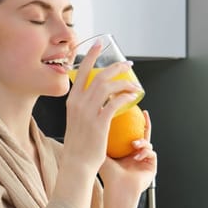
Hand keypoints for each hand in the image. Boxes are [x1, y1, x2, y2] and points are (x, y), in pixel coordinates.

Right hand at [62, 44, 143, 170]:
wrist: (76, 163)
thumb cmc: (78, 144)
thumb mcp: (75, 119)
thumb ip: (84, 107)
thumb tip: (98, 99)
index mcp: (71, 100)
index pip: (81, 72)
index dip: (91, 55)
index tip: (99, 44)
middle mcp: (78, 103)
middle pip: (98, 76)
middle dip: (115, 67)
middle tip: (128, 64)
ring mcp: (88, 112)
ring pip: (108, 86)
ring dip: (124, 82)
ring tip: (135, 85)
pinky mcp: (99, 123)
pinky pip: (115, 103)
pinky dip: (125, 96)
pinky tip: (132, 97)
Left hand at [99, 110, 157, 194]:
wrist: (118, 189)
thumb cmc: (108, 175)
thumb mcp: (104, 153)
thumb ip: (101, 139)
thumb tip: (95, 122)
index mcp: (126, 151)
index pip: (130, 133)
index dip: (131, 122)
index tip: (130, 110)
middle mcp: (136, 154)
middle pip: (143, 134)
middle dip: (144, 123)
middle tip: (143, 114)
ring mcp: (145, 160)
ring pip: (148, 143)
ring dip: (141, 142)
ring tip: (133, 144)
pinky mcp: (152, 166)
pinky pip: (151, 153)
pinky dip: (145, 152)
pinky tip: (137, 155)